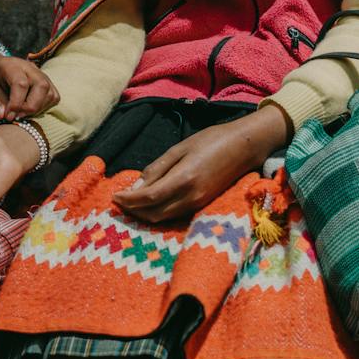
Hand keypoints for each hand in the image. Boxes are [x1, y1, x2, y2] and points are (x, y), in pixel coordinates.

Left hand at [0, 49, 59, 120]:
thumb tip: (5, 116)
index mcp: (11, 65)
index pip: (21, 84)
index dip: (16, 104)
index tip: (7, 116)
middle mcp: (29, 67)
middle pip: (41, 86)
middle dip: (30, 107)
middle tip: (16, 116)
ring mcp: (40, 74)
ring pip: (50, 93)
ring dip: (38, 108)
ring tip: (21, 114)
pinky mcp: (46, 81)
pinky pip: (53, 96)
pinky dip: (44, 106)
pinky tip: (29, 109)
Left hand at [112, 107, 291, 224]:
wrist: (244, 147)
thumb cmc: (211, 141)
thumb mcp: (179, 148)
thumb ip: (156, 169)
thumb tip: (134, 188)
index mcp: (183, 179)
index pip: (147, 198)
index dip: (128, 200)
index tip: (114, 196)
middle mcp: (190, 197)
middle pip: (153, 214)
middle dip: (132, 210)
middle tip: (118, 201)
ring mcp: (197, 204)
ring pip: (163, 218)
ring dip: (143, 214)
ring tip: (130, 203)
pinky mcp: (202, 205)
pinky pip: (174, 215)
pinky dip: (157, 212)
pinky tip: (149, 202)